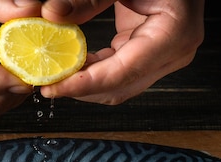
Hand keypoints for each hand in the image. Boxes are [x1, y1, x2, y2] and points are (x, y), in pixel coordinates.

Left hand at [40, 0, 203, 104]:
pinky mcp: (152, 53)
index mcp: (174, 34)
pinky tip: (70, 65)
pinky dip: (94, 72)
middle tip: (45, 84)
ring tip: (54, 75)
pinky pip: (119, 73)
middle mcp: (174, 52)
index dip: (84, 84)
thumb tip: (51, 14)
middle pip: (120, 87)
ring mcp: (166, 56)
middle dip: (81, 89)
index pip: (122, 73)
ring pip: (119, 86)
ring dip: (85, 84)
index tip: (52, 87)